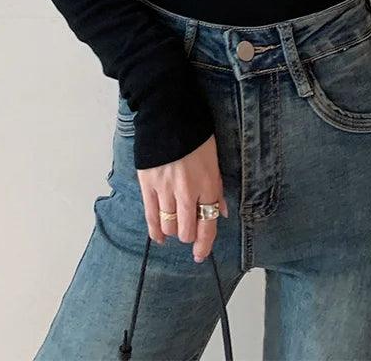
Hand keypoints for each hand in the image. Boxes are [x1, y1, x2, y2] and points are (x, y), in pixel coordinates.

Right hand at [136, 134, 227, 263]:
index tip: (200, 254)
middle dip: (188, 235)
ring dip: (172, 230)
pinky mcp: (148, 185)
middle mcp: (187, 192)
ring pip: (168, 226)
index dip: (205, 244)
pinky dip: (154, 231)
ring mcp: (165, 190)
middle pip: (186, 231)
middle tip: (188, 231)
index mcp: (208, 184)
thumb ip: (217, 188)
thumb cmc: (196, 134)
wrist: (168, 115)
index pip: (208, 225)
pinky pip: (150, 216)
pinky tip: (158, 237)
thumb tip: (222, 211)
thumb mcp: (214, 160)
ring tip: (174, 226)